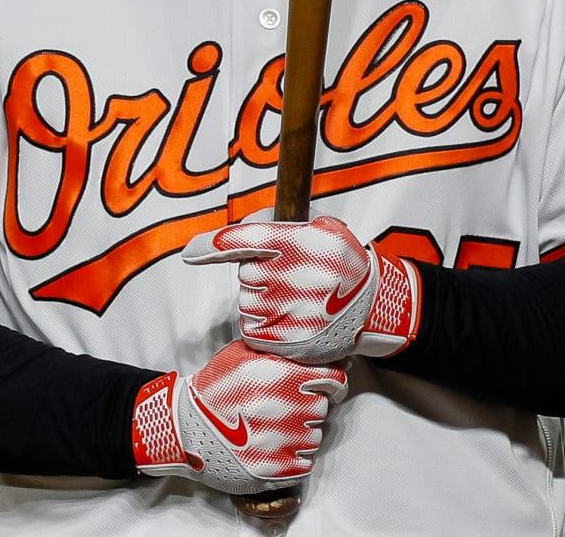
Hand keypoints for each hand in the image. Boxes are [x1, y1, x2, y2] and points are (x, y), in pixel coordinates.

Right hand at [131, 339, 346, 495]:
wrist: (183, 429)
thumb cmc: (213, 390)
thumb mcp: (241, 354)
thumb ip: (276, 349)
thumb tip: (310, 344)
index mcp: (279, 376)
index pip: (332, 378)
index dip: (331, 381)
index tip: (326, 386)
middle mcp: (284, 408)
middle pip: (322, 408)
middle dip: (308, 406)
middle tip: (286, 407)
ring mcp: (280, 443)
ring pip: (315, 437)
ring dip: (301, 433)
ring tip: (274, 428)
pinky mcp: (274, 471)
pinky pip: (304, 463)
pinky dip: (294, 457)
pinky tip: (274, 448)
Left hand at [183, 214, 420, 363]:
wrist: (372, 308)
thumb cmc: (341, 263)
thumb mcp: (321, 227)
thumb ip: (275, 222)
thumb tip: (230, 235)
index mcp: (304, 244)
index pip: (249, 241)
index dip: (216, 244)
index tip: (191, 251)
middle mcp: (296, 279)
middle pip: (246, 273)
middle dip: (260, 272)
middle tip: (292, 276)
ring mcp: (289, 313)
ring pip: (247, 300)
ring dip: (262, 299)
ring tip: (297, 299)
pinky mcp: (284, 342)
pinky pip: (252, 326)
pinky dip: (264, 323)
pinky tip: (291, 318)